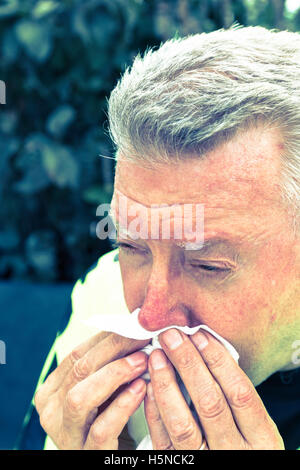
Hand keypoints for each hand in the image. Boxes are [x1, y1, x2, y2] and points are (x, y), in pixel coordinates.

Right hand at [35, 331, 148, 448]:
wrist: (112, 459)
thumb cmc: (111, 421)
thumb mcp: (103, 391)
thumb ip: (109, 365)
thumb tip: (133, 328)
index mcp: (52, 391)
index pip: (76, 354)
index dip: (108, 337)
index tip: (135, 326)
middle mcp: (51, 412)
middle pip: (80, 369)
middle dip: (115, 349)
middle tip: (143, 339)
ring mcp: (66, 436)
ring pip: (80, 398)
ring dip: (115, 374)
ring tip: (142, 361)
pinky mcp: (87, 455)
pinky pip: (101, 429)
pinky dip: (123, 405)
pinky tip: (141, 389)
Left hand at [144, 329, 283, 449]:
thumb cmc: (245, 445)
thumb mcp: (255, 426)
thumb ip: (235, 393)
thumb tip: (205, 344)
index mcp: (262, 439)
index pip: (240, 392)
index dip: (218, 360)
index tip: (200, 334)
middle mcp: (234, 453)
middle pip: (210, 403)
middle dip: (188, 363)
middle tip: (172, 335)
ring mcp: (206, 461)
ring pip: (182, 423)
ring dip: (167, 383)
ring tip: (157, 356)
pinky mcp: (180, 467)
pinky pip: (163, 440)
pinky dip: (155, 410)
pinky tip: (150, 385)